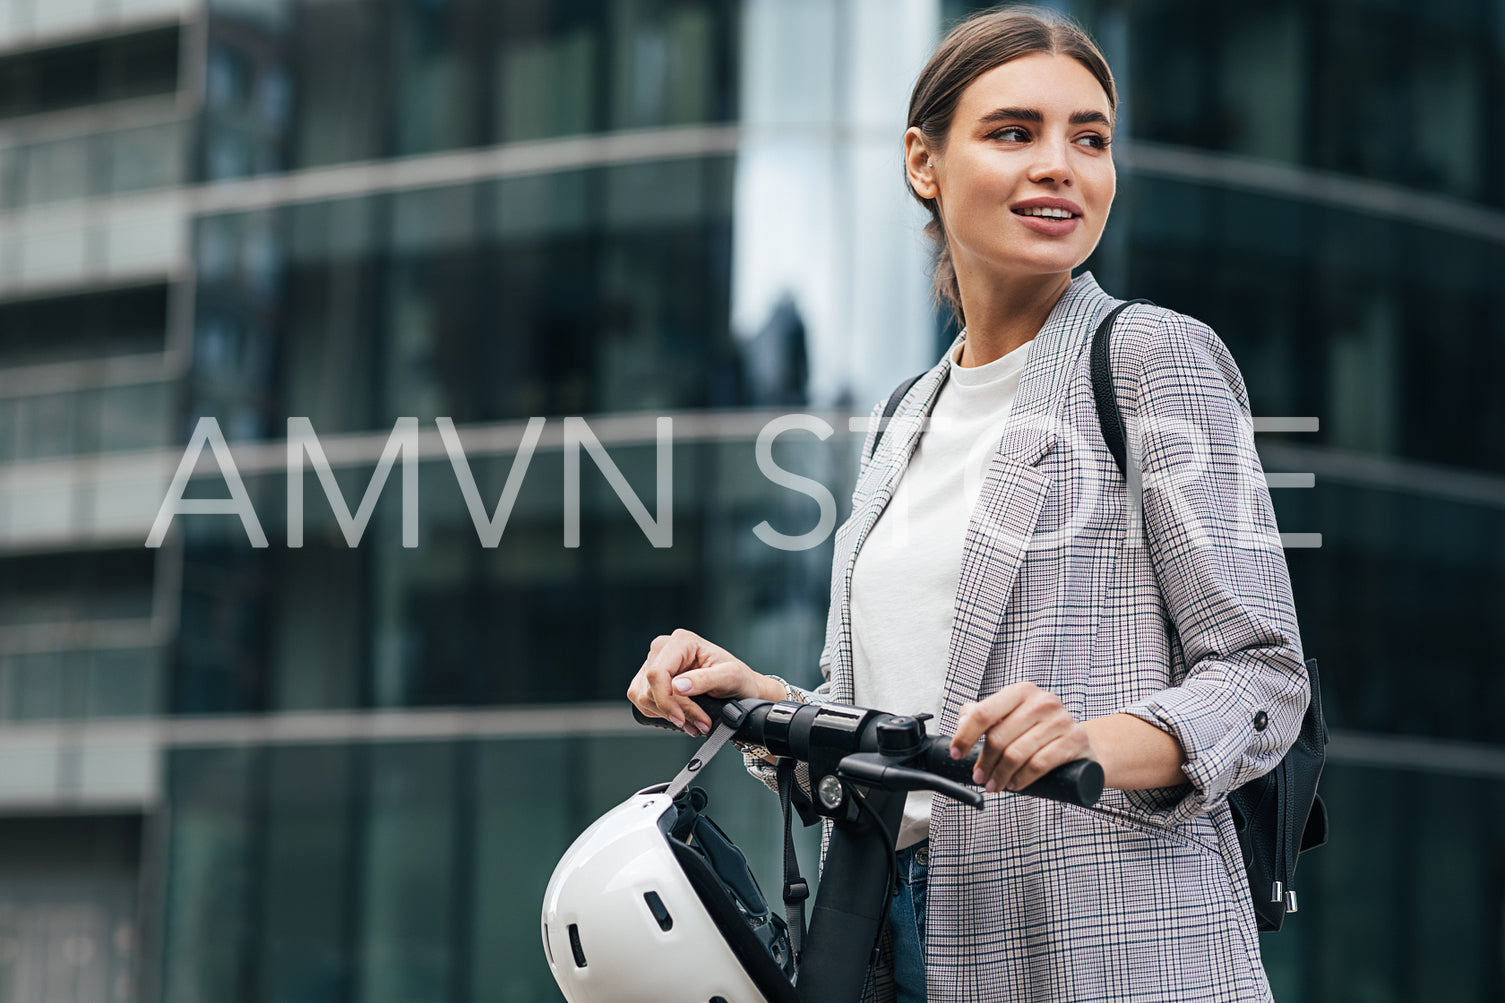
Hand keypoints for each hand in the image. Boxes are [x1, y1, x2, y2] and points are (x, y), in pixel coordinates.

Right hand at [627, 628, 775, 736]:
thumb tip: (677, 686)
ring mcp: (654, 663)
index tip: (682, 718)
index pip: (657, 673)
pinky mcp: (650, 680)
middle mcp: (664, 649)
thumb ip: (705, 679)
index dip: (666, 700)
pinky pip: (643, 703)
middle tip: (700, 723)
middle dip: (674, 711)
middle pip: (650, 688)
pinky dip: (662, 715)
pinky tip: (683, 716)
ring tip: (695, 721)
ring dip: (669, 715)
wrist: (741, 688)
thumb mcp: (731, 677)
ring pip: (644, 698)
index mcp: (682, 641)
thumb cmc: (738, 679)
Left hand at [948, 682, 1095, 792]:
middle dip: (984, 763)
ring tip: (994, 785)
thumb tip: (961, 721)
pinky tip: (1014, 784)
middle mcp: (1042, 701)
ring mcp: (1060, 720)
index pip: (983, 713)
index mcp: (1021, 691)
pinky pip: (1038, 764)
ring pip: (1017, 754)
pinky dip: (1022, 779)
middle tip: (979, 777)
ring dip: (1000, 775)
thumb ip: (985, 715)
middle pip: (998, 737)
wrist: (1078, 740)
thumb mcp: (1012, 716)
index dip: (965, 736)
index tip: (956, 753)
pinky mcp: (1074, 740)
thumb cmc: (1039, 730)